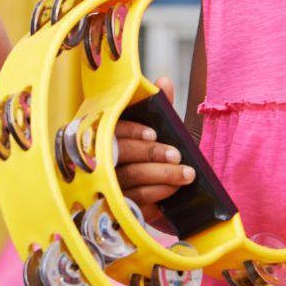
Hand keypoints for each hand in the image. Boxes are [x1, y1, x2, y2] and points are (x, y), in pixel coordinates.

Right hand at [114, 77, 195, 223]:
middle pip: (120, 154)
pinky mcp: (117, 204)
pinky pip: (135, 201)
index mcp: (104, 135)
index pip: (111, 130)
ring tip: (186, 174)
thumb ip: (158, 106)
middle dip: (152, 154)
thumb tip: (164, 81)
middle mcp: (99, 158)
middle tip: (177, 155)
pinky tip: (173, 189)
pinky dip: (156, 194)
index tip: (154, 133)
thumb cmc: (148, 153)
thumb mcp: (154, 128)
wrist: (148, 190)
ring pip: (130, 178)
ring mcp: (106, 184)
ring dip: (161, 176)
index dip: (132, 131)